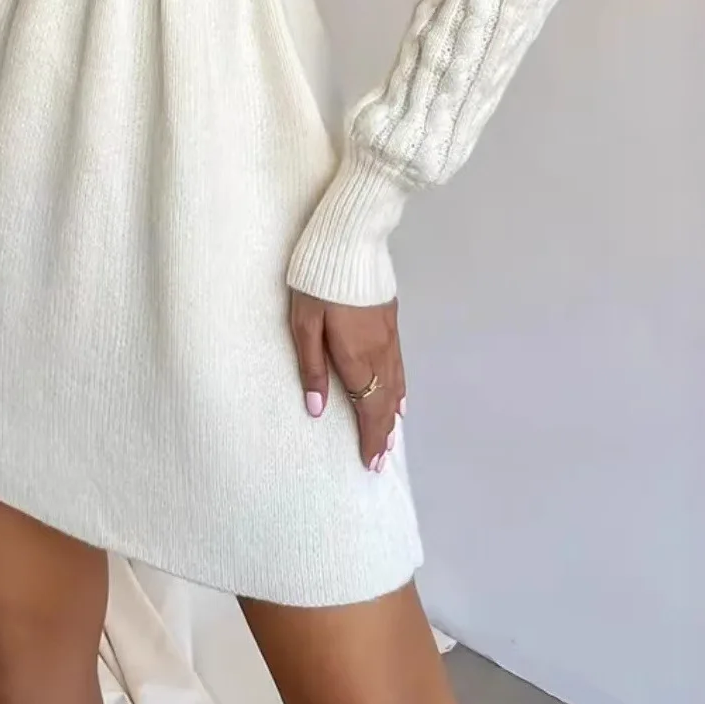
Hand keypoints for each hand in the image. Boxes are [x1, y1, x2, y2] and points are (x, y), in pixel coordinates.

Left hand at [290, 289, 405, 471]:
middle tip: (381, 460)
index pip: (368, 409)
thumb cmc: (317, 281)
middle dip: (383, 434)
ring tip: (390, 437)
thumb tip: (317, 408)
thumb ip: (311, 367)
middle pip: (385, 402)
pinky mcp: (392, 321)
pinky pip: (400, 366)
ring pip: (396, 386)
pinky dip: (400, 389)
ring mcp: (389, 336)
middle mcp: (379, 352)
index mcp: (356, 357)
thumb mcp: (303, 324)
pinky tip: (400, 397)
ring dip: (392, 415)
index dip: (370, 438)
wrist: (350, 241)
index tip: (371, 462)